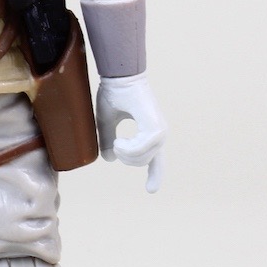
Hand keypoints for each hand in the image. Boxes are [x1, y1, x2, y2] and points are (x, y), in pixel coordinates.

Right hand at [95, 72, 166, 192]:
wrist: (119, 76)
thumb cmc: (114, 93)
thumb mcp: (107, 121)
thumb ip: (108, 140)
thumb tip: (110, 158)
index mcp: (151, 131)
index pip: (156, 158)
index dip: (155, 174)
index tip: (151, 190)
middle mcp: (159, 132)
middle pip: (145, 161)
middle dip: (127, 159)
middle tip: (115, 145)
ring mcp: (159, 130)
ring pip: (143, 158)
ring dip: (126, 154)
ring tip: (117, 142)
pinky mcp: (155, 126)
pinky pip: (142, 151)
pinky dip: (128, 150)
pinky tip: (119, 142)